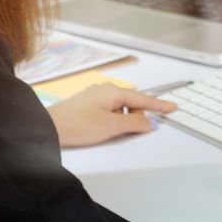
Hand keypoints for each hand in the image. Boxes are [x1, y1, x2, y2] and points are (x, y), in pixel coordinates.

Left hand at [46, 84, 177, 147]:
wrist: (48, 127)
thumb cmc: (79, 125)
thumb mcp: (112, 126)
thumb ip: (134, 123)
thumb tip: (150, 122)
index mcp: (113, 91)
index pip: (143, 98)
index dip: (159, 105)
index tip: (173, 108)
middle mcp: (104, 90)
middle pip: (131, 102)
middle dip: (135, 116)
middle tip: (127, 130)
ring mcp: (94, 96)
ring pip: (119, 108)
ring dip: (122, 119)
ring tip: (110, 131)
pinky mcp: (86, 105)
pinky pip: (109, 110)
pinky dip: (113, 119)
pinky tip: (103, 129)